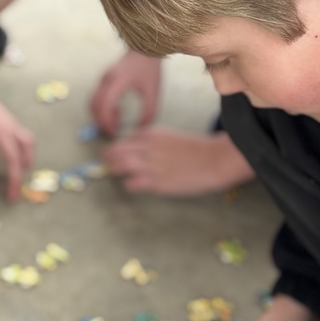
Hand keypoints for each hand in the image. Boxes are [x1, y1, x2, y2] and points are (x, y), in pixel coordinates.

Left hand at [0, 69, 33, 200]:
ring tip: (21, 182)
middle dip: (13, 182)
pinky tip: (24, 163)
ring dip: (25, 167)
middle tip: (11, 199)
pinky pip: (27, 140)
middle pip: (12, 160)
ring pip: (24, 149)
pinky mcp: (13, 123)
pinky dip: (28, 153)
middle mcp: (0, 129)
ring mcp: (10, 125)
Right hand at [89, 50, 161, 135]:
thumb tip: (141, 128)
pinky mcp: (103, 80)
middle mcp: (106, 79)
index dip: (106, 121)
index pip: (104, 105)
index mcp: (118, 81)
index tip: (114, 132)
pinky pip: (96, 98)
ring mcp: (103, 79)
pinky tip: (117, 112)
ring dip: (100, 116)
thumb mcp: (153, 91)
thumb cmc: (150, 68)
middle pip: (94, 105)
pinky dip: (102, 109)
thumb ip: (149, 111)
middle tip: (113, 133)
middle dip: (101, 121)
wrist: (145, 49)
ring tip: (117, 122)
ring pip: (92, 102)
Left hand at [105, 128, 255, 194]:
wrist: (213, 160)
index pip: (126, 138)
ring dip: (113, 169)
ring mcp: (149, 165)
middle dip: (109, 157)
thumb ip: (155, 142)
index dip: (119, 147)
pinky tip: (131, 185)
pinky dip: (128, 184)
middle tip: (106, 162)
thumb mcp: (172, 138)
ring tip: (112, 173)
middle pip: (117, 151)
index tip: (116, 152)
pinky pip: (131, 184)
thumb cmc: (198, 150)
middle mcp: (147, 147)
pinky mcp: (155, 181)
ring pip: (119, 165)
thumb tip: (142, 150)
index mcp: (152, 135)